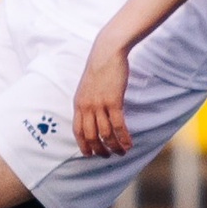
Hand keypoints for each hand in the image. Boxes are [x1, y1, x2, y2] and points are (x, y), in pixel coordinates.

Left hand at [72, 39, 132, 156]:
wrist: (107, 51)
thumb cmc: (100, 67)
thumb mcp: (87, 86)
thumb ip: (88, 101)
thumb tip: (93, 115)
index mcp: (78, 103)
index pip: (77, 131)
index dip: (83, 145)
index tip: (90, 154)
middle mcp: (86, 106)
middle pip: (91, 136)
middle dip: (99, 149)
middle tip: (108, 155)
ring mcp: (99, 105)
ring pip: (105, 133)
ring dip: (114, 146)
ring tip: (121, 152)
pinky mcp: (113, 101)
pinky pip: (118, 125)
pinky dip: (123, 137)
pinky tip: (129, 143)